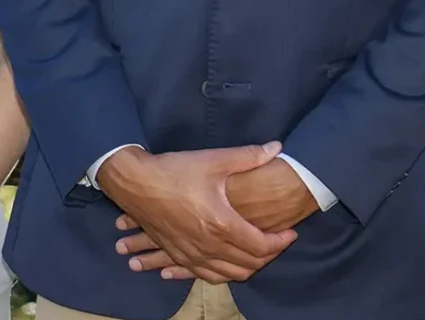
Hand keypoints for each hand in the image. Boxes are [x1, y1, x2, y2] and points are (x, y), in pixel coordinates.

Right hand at [95, 143, 295, 282]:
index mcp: (221, 224)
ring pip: (228, 275)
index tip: (290, 232)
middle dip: (269, 256)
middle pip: (249, 264)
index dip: (281, 242)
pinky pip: (205, 276)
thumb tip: (277, 148)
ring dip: (247, 268)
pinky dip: (222, 274)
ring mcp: (191, 254)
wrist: (134, 183)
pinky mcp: (178, 255)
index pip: (262, 246)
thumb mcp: (213, 160)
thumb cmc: (174, 171)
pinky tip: (225, 267)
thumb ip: (248, 157)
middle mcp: (208, 246)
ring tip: (257, 254)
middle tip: (277, 241)